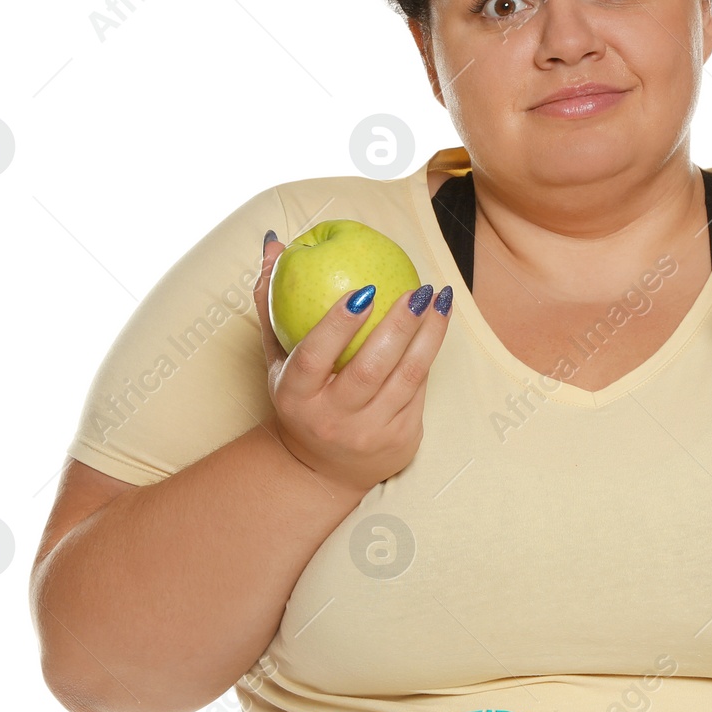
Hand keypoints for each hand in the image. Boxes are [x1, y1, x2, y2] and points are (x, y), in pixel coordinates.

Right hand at [253, 233, 450, 495]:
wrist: (322, 471)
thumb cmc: (300, 399)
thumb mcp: (277, 360)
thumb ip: (272, 302)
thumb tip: (274, 241)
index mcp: (296, 397)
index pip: (313, 358)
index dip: (337, 325)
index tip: (363, 290)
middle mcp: (331, 420)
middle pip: (370, 369)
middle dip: (399, 326)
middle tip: (418, 288)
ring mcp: (369, 434)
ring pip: (406, 378)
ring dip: (429, 335)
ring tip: (439, 298)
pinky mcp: (401, 440)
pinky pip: (419, 390)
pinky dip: (430, 354)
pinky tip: (438, 323)